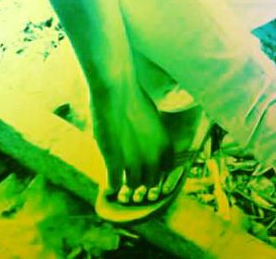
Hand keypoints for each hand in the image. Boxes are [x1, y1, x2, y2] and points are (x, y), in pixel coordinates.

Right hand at [90, 79, 173, 202]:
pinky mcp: (114, 163)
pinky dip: (110, 185)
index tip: (148, 167)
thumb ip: (153, 137)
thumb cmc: (133, 98)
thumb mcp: (152, 119)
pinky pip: (114, 184)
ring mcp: (133, 162)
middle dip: (142, 178)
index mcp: (164, 144)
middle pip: (151, 181)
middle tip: (132, 173)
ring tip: (119, 177)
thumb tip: (148, 144)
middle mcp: (152, 156)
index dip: (157, 169)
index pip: (167, 169)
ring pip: (132, 185)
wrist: (116, 90)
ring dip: (126, 182)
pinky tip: (108, 182)